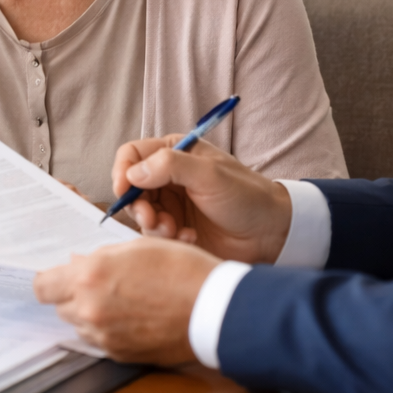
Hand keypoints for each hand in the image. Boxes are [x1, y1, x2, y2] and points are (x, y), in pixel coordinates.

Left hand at [33, 238, 218, 363]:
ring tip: (121, 299)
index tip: (59, 276)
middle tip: (98, 283)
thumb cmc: (182, 271)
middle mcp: (91, 310)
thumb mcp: (138, 247)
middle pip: (60, 306)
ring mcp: (105, 336)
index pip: (42, 286)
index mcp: (90, 277)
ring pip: (79, 325)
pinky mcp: (121, 354)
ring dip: (90, 313)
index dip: (50, 280)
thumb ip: (101, 257)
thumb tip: (77, 263)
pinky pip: (100, 341)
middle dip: (73, 295)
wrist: (214, 309)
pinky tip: (133, 317)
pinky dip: (108, 330)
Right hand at [113, 137, 290, 263]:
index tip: (124, 191)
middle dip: (138, 206)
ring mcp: (171, 204)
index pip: (131, 155)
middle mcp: (168, 177)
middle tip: (153, 220)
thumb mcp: (209, 175)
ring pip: (141, 214)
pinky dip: (168, 239)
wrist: (270, 233)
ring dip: (153, 225)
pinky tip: (190, 239)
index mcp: (174, 153)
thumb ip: (170, 166)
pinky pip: (155, 235)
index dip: (122, 171)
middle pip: (131, 188)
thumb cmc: (246, 196)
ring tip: (175, 232)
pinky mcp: (175, 229)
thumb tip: (133, 172)